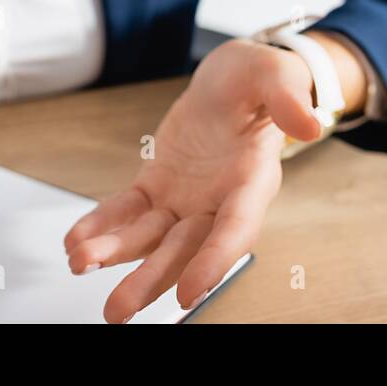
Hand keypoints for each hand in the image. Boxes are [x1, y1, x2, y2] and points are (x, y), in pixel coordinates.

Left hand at [63, 39, 321, 322]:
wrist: (233, 79)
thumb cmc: (259, 78)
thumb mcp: (275, 74)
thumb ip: (288, 98)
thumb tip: (310, 124)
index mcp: (253, 179)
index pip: (235, 229)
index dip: (213, 262)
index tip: (188, 293)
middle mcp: (218, 200)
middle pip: (184, 249)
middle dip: (150, 280)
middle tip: (117, 311)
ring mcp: (186, 198)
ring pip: (150, 238)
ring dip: (115, 254)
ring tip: (79, 263)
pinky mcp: (158, 186)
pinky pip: (127, 210)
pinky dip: (101, 225)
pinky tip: (76, 239)